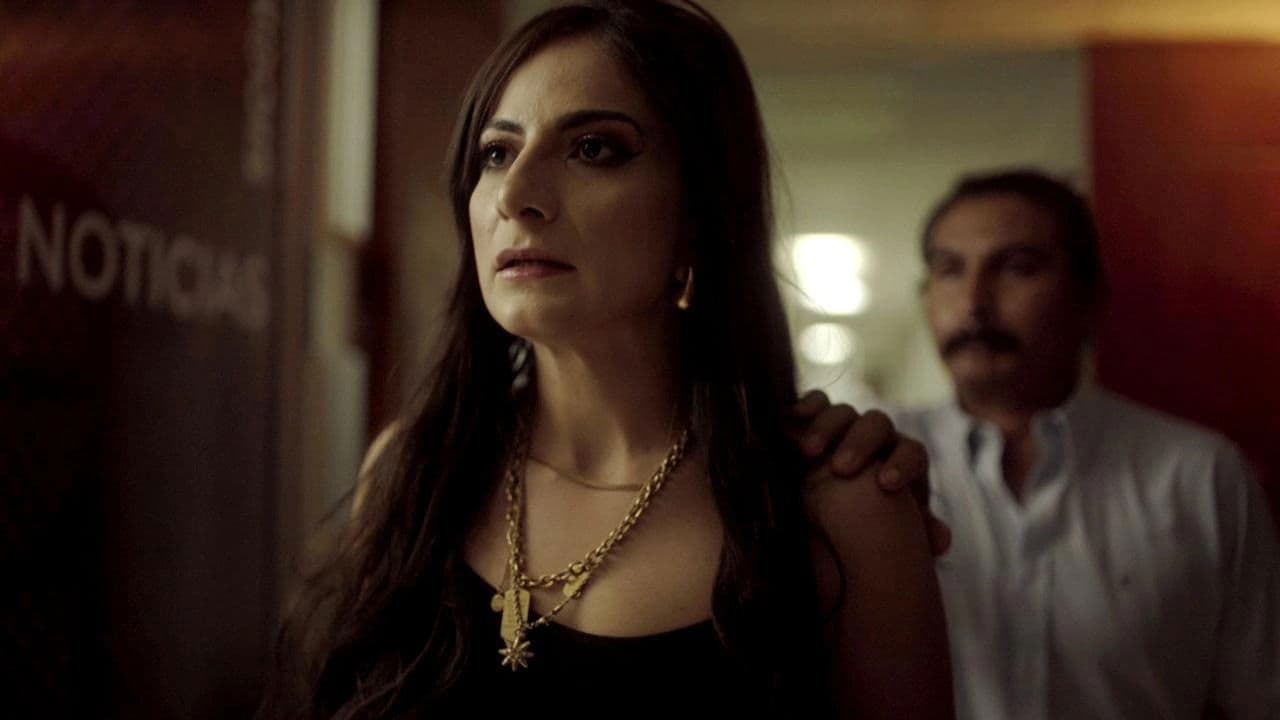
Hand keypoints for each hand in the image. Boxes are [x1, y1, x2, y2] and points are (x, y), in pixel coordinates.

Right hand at [789, 390, 951, 555]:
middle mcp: (878, 436)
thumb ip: (921, 534)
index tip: (886, 485)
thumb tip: (940, 540)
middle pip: (877, 425)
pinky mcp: (816, 420)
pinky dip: (806, 406)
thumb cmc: (876, 522)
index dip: (902, 464)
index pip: (912, 452)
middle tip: (840, 469)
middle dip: (860, 444)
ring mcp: (847, 425)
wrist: (842, 510)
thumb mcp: (901, 531)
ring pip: (843, 412)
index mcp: (904, 458)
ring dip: (826, 427)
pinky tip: (791, 418)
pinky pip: (815, 402)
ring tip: (808, 452)